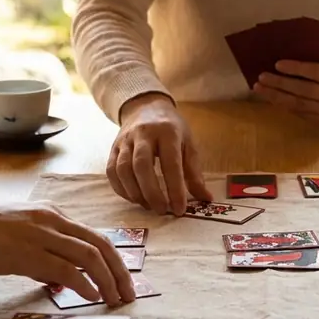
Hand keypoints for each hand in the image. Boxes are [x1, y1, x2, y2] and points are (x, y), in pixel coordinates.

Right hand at [0, 202, 135, 305]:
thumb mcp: (16, 236)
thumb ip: (40, 255)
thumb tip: (60, 278)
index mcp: (49, 213)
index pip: (92, 235)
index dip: (112, 259)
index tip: (122, 279)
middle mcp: (49, 219)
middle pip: (99, 244)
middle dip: (120, 270)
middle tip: (130, 293)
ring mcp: (38, 234)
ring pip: (88, 255)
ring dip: (108, 280)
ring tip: (116, 300)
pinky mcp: (25, 252)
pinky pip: (65, 269)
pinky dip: (84, 284)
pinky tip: (93, 297)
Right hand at [109, 93, 212, 214]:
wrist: (145, 107)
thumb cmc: (171, 129)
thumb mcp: (188, 144)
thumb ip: (194, 172)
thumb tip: (206, 199)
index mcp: (167, 132)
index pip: (170, 163)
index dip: (175, 188)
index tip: (180, 209)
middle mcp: (143, 134)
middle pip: (141, 166)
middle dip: (152, 192)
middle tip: (162, 211)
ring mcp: (125, 140)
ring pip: (123, 169)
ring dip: (135, 193)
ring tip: (149, 206)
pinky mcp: (113, 148)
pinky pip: (111, 171)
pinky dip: (121, 189)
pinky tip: (134, 198)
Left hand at [253, 61, 318, 125]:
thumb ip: (314, 65)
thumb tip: (281, 62)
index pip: (317, 73)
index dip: (297, 69)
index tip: (277, 64)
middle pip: (305, 90)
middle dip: (281, 83)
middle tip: (262, 76)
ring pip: (299, 104)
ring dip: (276, 96)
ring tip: (259, 88)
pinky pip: (298, 113)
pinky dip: (282, 104)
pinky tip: (270, 97)